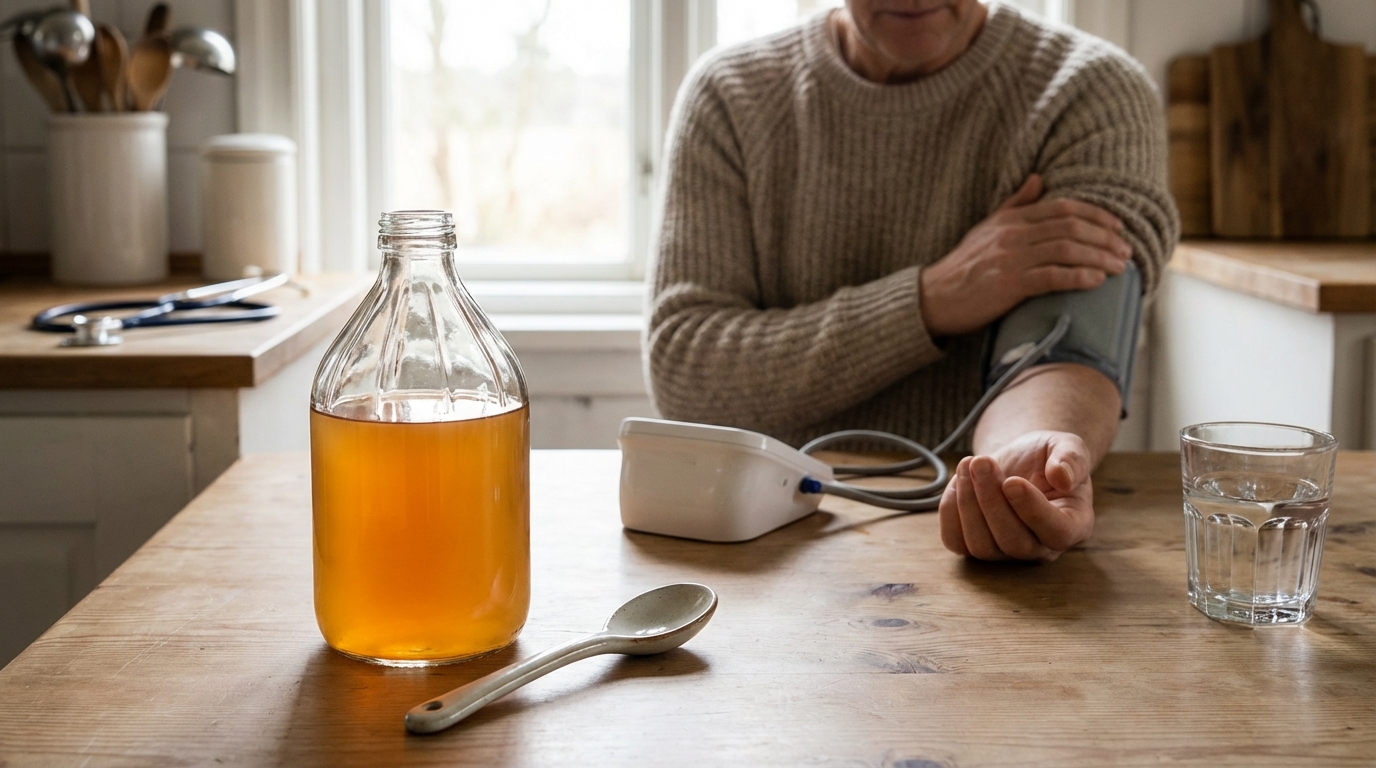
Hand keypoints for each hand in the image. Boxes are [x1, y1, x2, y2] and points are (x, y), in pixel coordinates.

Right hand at [919, 174, 1130, 336]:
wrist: (935, 298)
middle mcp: (1012, 234)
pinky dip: (1078, 277)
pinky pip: (1051, 277)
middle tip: (1126, 249)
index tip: (1117, 226)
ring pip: (1066, 250)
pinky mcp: (1008, 284)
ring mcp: (1010, 259)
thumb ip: (1016, 204)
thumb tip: (1039, 179)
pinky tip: (1096, 281)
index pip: (1062, 208)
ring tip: (1119, 267)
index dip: (1095, 214)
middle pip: (1070, 227)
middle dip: (1104, 237)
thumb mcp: (987, 228)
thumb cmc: (964, 266)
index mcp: (1011, 219)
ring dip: (1098, 257)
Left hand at [938, 430, 1095, 561]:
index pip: (1057, 533)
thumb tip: (1062, 477)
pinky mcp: (975, 546)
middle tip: (982, 462)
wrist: (1020, 461)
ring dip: (968, 502)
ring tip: (969, 464)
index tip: (1012, 481)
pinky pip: (956, 541)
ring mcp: (1006, 552)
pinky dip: (950, 511)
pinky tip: (957, 481)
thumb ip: (1072, 459)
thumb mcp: (1067, 445)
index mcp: (1074, 524)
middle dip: (991, 500)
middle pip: (1014, 543)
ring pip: (982, 545)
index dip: (1033, 510)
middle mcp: (1042, 547)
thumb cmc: (1047, 456)